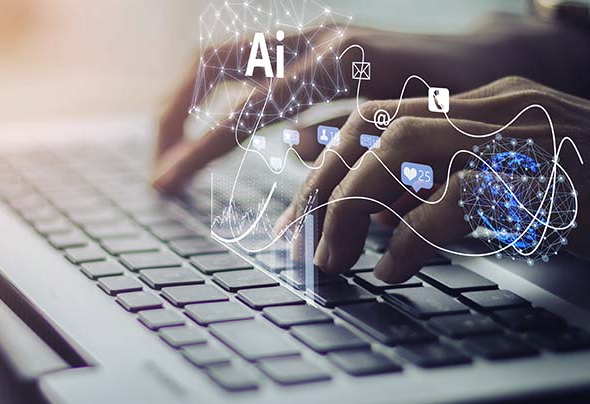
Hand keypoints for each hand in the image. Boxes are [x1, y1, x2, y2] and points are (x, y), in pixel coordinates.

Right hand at [151, 13, 589, 192]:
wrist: (485, 58)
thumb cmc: (457, 100)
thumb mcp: (407, 127)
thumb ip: (343, 140)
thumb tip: (288, 149)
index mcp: (337, 64)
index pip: (245, 110)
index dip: (200, 150)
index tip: (165, 184)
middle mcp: (315, 41)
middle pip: (213, 65)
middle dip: (174, 114)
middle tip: (158, 163)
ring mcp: (311, 38)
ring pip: (224, 60)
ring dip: (189, 103)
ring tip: (171, 150)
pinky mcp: (312, 46)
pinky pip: (250, 70)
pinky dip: (221, 101)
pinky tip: (214, 133)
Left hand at [276, 76, 589, 282]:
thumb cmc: (583, 198)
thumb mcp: (497, 188)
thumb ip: (436, 186)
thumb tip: (371, 211)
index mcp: (481, 107)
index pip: (380, 117)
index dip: (328, 159)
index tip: (299, 208)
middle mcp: (495, 109)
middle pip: (378, 128)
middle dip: (327, 185)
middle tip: (302, 241)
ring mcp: (521, 136)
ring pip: (402, 150)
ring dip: (354, 206)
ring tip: (334, 258)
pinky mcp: (546, 178)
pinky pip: (456, 198)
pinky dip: (411, 236)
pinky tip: (392, 270)